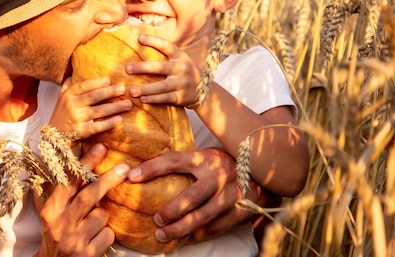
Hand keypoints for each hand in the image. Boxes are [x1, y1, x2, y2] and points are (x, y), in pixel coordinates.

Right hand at [37, 143, 129, 256]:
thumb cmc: (56, 237)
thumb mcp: (53, 216)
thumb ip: (64, 196)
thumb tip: (81, 164)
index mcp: (50, 212)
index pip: (69, 183)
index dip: (85, 164)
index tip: (101, 147)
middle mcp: (60, 225)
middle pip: (88, 196)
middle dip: (108, 180)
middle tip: (124, 167)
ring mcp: (73, 241)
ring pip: (102, 216)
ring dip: (104, 216)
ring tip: (93, 224)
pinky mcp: (87, 255)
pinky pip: (109, 234)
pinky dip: (107, 234)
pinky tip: (96, 239)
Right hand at [49, 76, 131, 138]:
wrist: (55, 137)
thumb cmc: (63, 114)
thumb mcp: (62, 97)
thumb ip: (69, 83)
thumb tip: (75, 66)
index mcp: (69, 95)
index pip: (83, 86)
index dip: (96, 82)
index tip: (109, 79)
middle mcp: (72, 105)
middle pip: (93, 97)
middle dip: (109, 92)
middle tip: (123, 88)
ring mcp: (77, 119)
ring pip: (98, 111)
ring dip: (115, 107)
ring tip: (128, 104)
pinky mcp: (81, 132)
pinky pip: (97, 127)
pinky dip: (109, 123)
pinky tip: (119, 119)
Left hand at [125, 34, 201, 107]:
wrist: (205, 91)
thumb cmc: (183, 72)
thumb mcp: (179, 60)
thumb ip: (165, 55)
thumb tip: (140, 43)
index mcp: (180, 56)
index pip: (167, 46)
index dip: (154, 41)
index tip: (140, 38)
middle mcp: (182, 68)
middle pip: (160, 67)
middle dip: (143, 67)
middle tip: (127, 68)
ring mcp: (183, 83)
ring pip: (162, 86)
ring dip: (146, 89)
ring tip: (131, 91)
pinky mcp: (182, 97)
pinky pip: (166, 98)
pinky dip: (154, 99)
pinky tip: (142, 99)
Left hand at [126, 148, 257, 243]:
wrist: (262, 170)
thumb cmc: (224, 162)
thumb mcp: (206, 155)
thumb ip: (185, 162)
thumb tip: (146, 168)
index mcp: (204, 158)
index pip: (174, 160)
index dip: (151, 168)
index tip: (131, 176)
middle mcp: (218, 175)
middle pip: (191, 196)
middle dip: (171, 210)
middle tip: (155, 219)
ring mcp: (230, 193)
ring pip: (203, 216)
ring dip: (181, 228)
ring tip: (163, 234)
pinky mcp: (240, 209)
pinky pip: (216, 226)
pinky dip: (199, 234)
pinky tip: (186, 238)